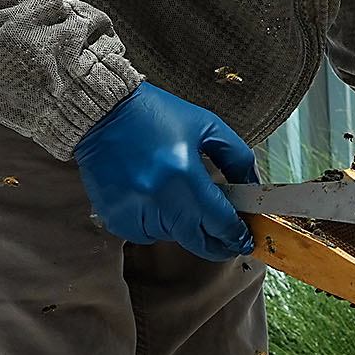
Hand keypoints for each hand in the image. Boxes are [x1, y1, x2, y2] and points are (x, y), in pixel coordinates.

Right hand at [73, 83, 258, 260]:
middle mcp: (160, 200)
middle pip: (199, 242)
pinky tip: (150, 197)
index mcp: (185, 177)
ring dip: (181, 225)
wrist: (102, 111)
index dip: (238, 236)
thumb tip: (252, 188)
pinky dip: (154, 223)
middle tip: (226, 239)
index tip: (245, 239)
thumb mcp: (207, 126)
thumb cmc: (155, 114)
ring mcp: (134, 212)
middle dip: (216, 244)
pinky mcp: (114, 217)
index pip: (221, 223)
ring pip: (172, 237)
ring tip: (174, 194)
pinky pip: (144, 234)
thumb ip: (237, 158)